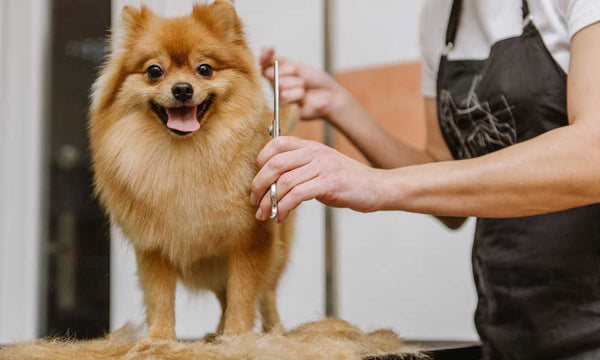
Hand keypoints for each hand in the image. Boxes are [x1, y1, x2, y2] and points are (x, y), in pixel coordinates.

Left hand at [250, 136, 383, 221]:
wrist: (378, 187)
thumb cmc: (348, 181)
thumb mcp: (322, 167)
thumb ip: (300, 168)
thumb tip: (272, 183)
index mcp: (311, 146)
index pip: (277, 143)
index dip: (261, 160)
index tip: (257, 179)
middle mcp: (315, 152)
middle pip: (275, 163)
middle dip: (259, 184)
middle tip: (255, 201)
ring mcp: (323, 166)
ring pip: (284, 181)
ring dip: (270, 201)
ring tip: (265, 213)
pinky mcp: (329, 183)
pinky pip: (298, 194)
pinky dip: (284, 207)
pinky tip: (281, 217)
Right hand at [260, 48, 348, 121]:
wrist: (330, 95)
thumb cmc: (316, 81)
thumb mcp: (298, 66)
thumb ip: (280, 61)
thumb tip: (263, 51)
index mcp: (277, 73)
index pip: (262, 63)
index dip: (264, 56)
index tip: (270, 50)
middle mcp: (275, 86)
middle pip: (270, 73)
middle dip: (288, 71)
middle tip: (300, 76)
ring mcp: (279, 98)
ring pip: (278, 85)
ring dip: (295, 83)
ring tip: (304, 87)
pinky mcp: (284, 110)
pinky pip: (284, 97)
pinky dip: (297, 94)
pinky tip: (303, 96)